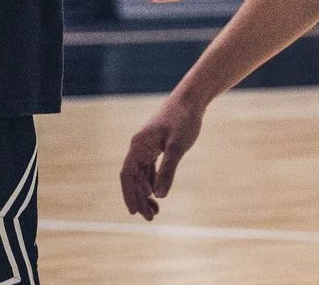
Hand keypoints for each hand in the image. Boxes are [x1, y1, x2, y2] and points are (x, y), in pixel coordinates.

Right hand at [119, 91, 203, 219]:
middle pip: (133, 177)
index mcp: (139, 145)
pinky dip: (152, 182)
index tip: (135, 212)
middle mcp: (139, 146)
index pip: (128, 174)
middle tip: (151, 218)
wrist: (191, 100)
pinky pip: (149, 168)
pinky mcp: (156, 145)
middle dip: (139, 198)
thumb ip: (168, 171)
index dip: (129, 194)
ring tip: (155, 211)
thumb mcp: (177, 147)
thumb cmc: (184, 120)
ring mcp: (147, 146)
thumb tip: (159, 195)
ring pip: (141, 174)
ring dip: (146, 192)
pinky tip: (157, 193)